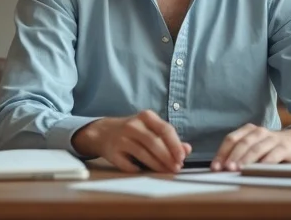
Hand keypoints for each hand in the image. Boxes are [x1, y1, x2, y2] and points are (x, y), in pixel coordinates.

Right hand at [72, 110, 191, 172]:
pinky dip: (138, 170)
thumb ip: (169, 138)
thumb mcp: (151, 129)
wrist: (103, 132)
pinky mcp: (112, 152)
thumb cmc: (133, 131)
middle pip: (154, 142)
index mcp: (145, 117)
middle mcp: (132, 125)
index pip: (165, 129)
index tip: (182, 157)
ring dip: (157, 165)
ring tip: (166, 171)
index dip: (175, 145)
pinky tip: (145, 172)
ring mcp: (121, 138)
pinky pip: (128, 165)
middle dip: (168, 157)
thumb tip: (187, 149)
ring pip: (143, 154)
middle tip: (176, 168)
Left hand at [211, 125, 290, 170]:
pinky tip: (259, 170)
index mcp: (249, 130)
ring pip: (256, 148)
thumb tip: (221, 169)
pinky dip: (265, 162)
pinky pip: (274, 154)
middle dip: (232, 156)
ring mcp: (273, 138)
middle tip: (225, 168)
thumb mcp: (255, 147)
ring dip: (246, 159)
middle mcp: (259, 132)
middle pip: (243, 143)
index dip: (222, 152)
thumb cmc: (271, 147)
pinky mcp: (285, 147)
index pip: (231, 139)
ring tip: (238, 169)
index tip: (215, 167)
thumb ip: (241, 155)